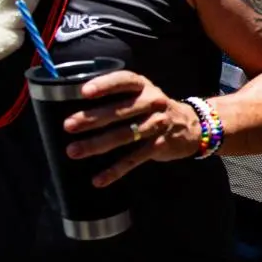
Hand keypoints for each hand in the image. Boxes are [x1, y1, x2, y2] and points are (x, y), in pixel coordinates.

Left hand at [64, 70, 204, 185]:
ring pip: (124, 136)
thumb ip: (119, 95)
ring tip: (74, 151)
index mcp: (144, 87)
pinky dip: (115, 171)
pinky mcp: (159, 147)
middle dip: (93, 119)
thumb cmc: (155, 108)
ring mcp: (156, 126)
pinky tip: (98, 180)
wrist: (192, 126)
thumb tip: (79, 102)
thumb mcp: (144, 93)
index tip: (84, 92)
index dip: (105, 85)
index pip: (124, 81)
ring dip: (97, 144)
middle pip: (120, 111)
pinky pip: (134, 159)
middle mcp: (152, 103)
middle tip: (68, 126)